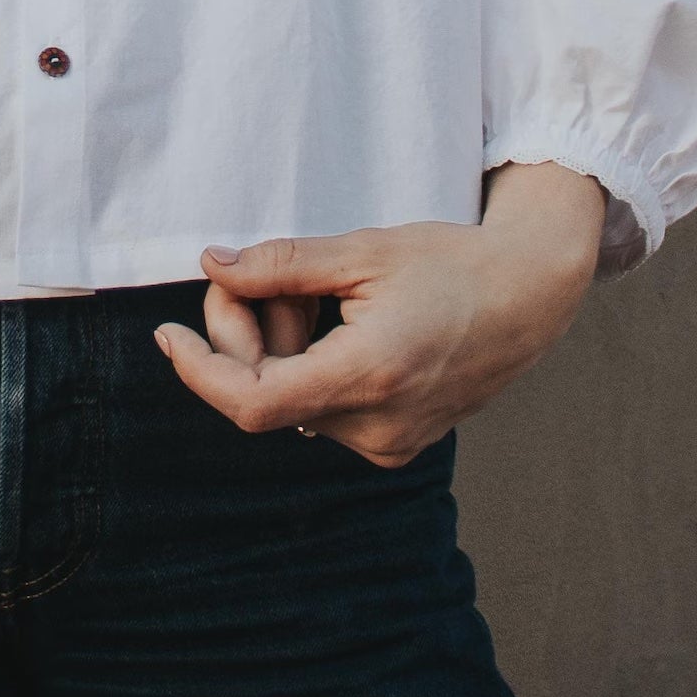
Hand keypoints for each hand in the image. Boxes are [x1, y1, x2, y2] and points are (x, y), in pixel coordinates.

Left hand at [154, 161, 606, 464]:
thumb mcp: (362, 250)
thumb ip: (281, 264)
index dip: (199, 372)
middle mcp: (377, 425)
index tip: (168, 336)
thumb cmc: (450, 263)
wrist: (529, 298)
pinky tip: (340, 328)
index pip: (252, 401)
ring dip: (279, 351)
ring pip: (291, 404)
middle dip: (244, 334)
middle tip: (260, 277)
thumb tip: (212, 266)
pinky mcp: (395, 446)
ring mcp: (388, 444)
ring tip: (323, 298)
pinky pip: (321, 412)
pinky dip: (308, 370)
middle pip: (265, 393)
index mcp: (370, 373)